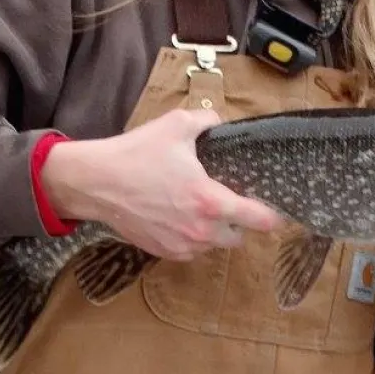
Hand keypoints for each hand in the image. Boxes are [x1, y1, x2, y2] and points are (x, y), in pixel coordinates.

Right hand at [41, 108, 284, 260]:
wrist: (96, 183)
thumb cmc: (136, 154)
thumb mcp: (176, 126)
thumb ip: (208, 122)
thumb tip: (219, 123)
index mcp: (210, 201)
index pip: (258, 220)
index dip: (273, 216)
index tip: (278, 211)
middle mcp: (200, 230)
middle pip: (238, 237)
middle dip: (239, 223)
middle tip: (229, 202)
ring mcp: (181, 245)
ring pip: (213, 245)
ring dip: (214, 231)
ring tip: (201, 209)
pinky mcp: (163, 252)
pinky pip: (190, 250)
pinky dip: (191, 238)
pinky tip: (180, 217)